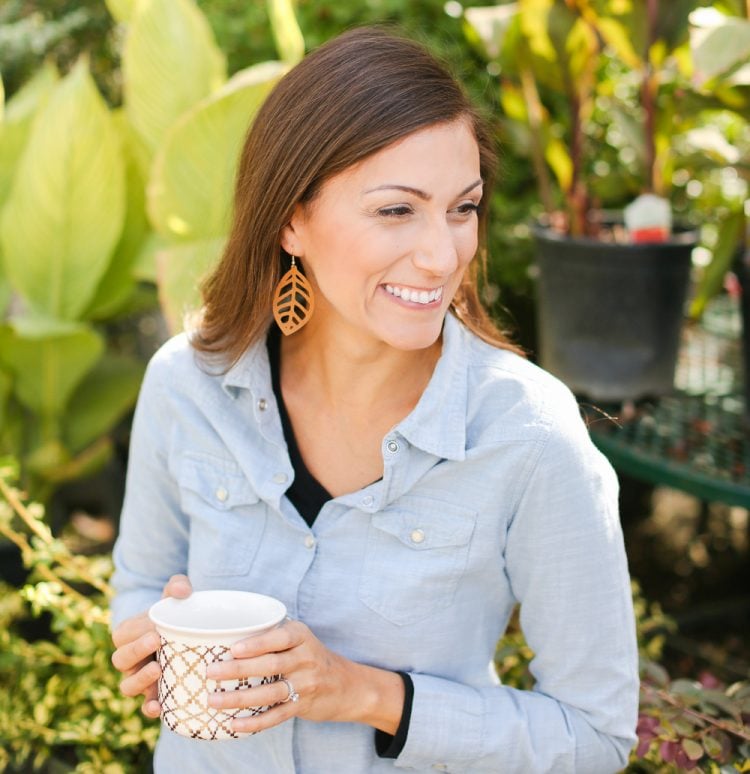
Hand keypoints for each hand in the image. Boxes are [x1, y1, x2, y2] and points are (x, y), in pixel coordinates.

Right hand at [111, 574, 191, 716]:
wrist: (187, 635)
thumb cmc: (175, 614)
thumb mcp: (174, 597)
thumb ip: (177, 586)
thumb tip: (182, 591)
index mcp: (129, 634)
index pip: (123, 635)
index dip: (136, 633)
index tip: (156, 629)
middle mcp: (129, 660)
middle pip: (120, 660)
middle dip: (136, 652)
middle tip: (158, 641)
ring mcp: (139, 679)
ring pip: (127, 687)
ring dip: (140, 680)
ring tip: (158, 670)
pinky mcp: (153, 695)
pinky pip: (145, 706)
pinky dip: (150, 708)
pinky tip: (161, 707)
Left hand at [204, 620, 403, 734]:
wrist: (348, 684)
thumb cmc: (311, 656)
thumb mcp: (300, 639)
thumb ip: (273, 636)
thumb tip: (226, 635)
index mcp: (301, 636)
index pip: (279, 638)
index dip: (256, 644)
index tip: (233, 648)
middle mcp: (306, 658)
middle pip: (270, 665)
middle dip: (238, 669)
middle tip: (210, 672)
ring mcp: (306, 684)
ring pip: (270, 693)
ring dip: (239, 699)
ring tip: (213, 700)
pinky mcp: (303, 706)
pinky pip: (276, 716)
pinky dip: (254, 722)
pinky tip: (234, 724)